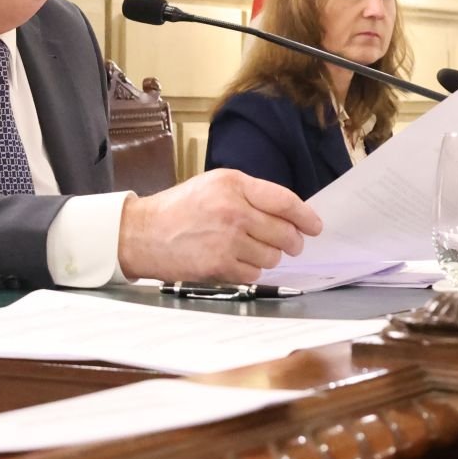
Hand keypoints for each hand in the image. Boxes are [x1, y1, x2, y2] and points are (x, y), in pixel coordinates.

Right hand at [116, 168, 321, 283]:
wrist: (142, 233)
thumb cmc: (179, 208)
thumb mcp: (214, 185)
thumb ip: (250, 194)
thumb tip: (290, 215)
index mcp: (233, 184)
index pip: (285, 201)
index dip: (306, 217)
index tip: (315, 226)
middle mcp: (233, 210)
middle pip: (285, 233)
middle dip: (292, 242)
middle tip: (289, 244)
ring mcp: (227, 240)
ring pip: (273, 257)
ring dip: (268, 257)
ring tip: (249, 250)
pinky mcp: (219, 265)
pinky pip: (255, 274)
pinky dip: (250, 270)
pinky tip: (234, 261)